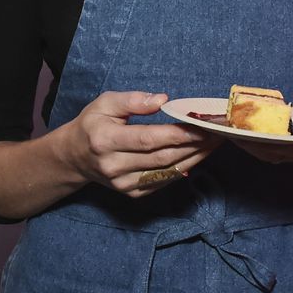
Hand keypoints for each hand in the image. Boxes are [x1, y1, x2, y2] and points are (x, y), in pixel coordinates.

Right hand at [59, 91, 219, 196]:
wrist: (74, 158)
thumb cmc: (93, 125)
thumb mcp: (105, 103)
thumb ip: (133, 100)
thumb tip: (163, 99)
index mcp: (105, 141)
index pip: (148, 139)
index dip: (178, 134)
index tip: (202, 125)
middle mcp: (114, 166)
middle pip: (162, 157)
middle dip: (195, 145)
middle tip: (218, 131)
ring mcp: (123, 184)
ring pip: (167, 171)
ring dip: (196, 157)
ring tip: (215, 141)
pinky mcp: (132, 193)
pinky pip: (164, 181)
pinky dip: (185, 167)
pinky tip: (199, 154)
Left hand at [232, 78, 292, 165]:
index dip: (278, 142)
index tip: (259, 136)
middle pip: (277, 151)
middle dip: (253, 143)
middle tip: (231, 131)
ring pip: (266, 151)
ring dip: (245, 143)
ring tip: (225, 130)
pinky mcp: (284, 145)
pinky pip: (263, 146)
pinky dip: (247, 139)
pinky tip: (232, 129)